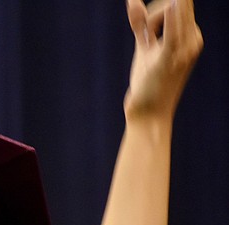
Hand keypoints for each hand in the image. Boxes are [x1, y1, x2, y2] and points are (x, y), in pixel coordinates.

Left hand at [124, 0, 202, 121]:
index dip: (155, 11)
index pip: (177, 4)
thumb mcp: (145, 47)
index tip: (145, 31)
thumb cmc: (149, 82)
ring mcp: (183, 50)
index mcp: (190, 35)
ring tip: (145, 43)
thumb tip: (131, 0)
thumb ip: (140, 24)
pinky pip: (171, 36)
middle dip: (152, 14)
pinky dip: (171, 19)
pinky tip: (173, 4)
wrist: (149, 114)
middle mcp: (192, 40)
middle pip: (175, 5)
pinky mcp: (168, 61)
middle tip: (144, 38)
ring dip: (149, 21)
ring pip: (169, 14)